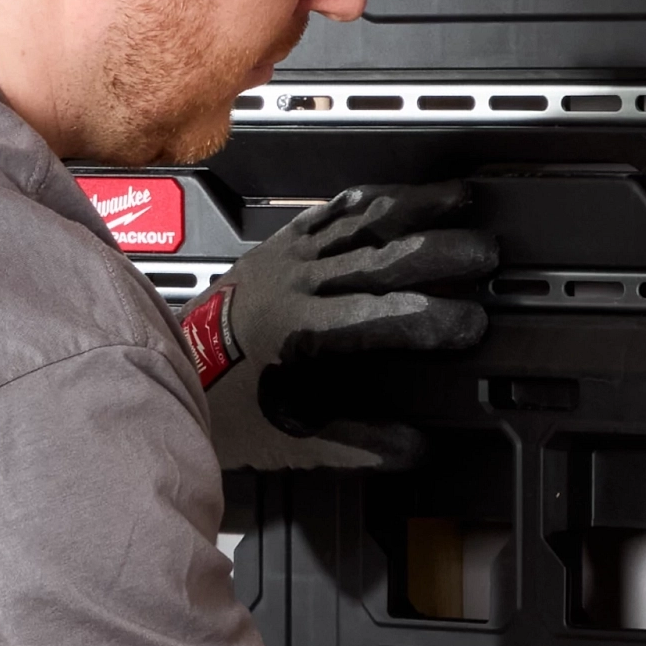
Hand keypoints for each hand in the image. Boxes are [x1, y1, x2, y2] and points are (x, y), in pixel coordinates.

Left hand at [185, 184, 494, 473]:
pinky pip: (327, 213)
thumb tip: (413, 451)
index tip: (471, 323)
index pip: (380, 318)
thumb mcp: (286, 439)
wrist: (158, 369)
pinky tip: (390, 195)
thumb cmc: (220, 404)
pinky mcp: (275, 246)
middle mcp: (297, 285)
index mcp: (302, 333)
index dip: (431, 318)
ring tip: (459, 200)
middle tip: (486, 254)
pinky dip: (365, 201)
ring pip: (359, 222)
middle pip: (381, 259)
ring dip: (414, 208)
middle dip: (440, 254)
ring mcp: (286, 258)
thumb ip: (353, 445)